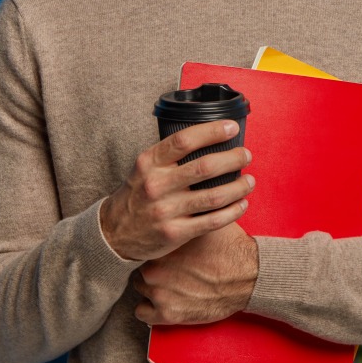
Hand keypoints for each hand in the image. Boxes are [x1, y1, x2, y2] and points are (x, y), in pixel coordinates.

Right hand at [99, 119, 254, 261]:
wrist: (112, 234)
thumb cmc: (138, 194)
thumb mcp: (144, 168)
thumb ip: (170, 155)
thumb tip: (211, 137)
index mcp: (149, 163)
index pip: (184, 140)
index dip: (212, 131)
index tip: (232, 128)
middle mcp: (156, 185)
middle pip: (205, 167)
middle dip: (233, 158)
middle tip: (246, 155)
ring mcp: (165, 211)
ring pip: (214, 196)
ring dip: (239, 186)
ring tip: (250, 181)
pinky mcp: (175, 233)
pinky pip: (212, 221)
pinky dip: (233, 211)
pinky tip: (242, 204)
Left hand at [131, 222, 258, 325]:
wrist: (249, 276)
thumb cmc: (231, 249)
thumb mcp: (210, 221)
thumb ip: (192, 212)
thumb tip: (188, 192)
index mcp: (163, 245)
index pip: (148, 246)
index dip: (159, 249)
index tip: (168, 253)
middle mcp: (155, 269)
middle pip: (143, 267)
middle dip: (157, 268)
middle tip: (175, 269)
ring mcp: (159, 293)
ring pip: (141, 289)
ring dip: (154, 288)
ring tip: (174, 285)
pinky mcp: (167, 314)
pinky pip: (142, 313)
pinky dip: (152, 309)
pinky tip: (167, 301)